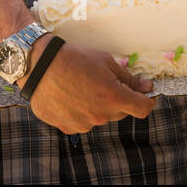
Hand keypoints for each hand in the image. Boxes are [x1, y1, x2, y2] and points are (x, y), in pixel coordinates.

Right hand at [22, 38, 155, 133]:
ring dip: (99, 106)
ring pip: (101, 117)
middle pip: (121, 112)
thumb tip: (146, 87)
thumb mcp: (105, 61)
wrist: (39, 65)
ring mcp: (84, 124)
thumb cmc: (74, 58)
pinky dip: (81, 112)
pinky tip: (70, 96)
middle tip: (106, 82)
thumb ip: (128, 78)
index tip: (145, 94)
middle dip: (119, 99)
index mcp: (114, 97)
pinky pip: (82, 122)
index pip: (143, 109)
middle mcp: (101, 115)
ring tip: (83, 87)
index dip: (147, 101)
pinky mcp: (68, 127)